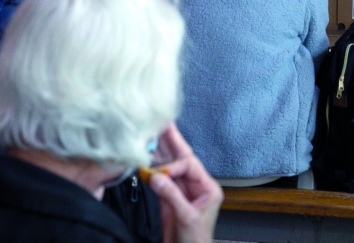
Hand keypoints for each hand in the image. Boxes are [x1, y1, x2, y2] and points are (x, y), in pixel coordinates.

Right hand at [148, 124, 223, 242]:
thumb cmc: (194, 241)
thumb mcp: (186, 217)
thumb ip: (171, 195)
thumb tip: (156, 176)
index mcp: (207, 188)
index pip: (190, 165)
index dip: (174, 166)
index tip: (159, 175)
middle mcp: (196, 185)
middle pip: (182, 159)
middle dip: (172, 142)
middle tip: (163, 123)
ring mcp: (182, 191)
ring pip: (170, 167)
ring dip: (160, 152)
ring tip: (152, 133)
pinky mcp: (169, 198)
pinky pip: (161, 179)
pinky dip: (153, 169)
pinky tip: (146, 157)